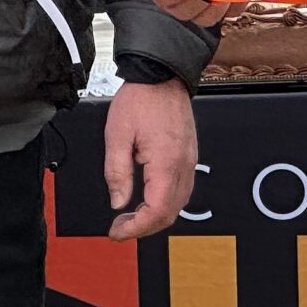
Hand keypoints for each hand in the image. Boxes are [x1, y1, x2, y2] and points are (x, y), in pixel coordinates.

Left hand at [103, 78, 197, 240]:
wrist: (162, 75)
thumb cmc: (140, 99)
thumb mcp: (117, 134)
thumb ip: (116, 172)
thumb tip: (118, 202)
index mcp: (166, 163)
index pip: (156, 212)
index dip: (135, 228)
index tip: (116, 231)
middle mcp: (183, 166)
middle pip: (169, 214)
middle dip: (143, 227)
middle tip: (119, 227)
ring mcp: (189, 161)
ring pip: (178, 204)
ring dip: (155, 216)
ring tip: (131, 215)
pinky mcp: (189, 155)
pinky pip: (182, 189)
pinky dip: (166, 202)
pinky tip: (148, 199)